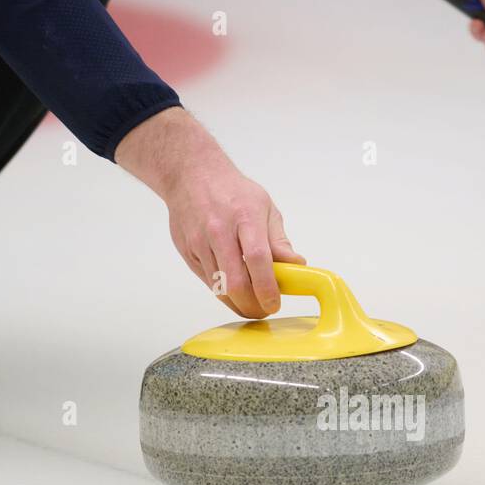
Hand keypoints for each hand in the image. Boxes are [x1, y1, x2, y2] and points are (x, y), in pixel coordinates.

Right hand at [115, 107, 304, 318]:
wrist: (190, 174)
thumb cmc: (232, 191)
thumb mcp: (264, 207)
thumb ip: (279, 240)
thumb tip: (296, 265)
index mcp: (245, 217)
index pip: (258, 259)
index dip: (267, 287)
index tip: (275, 302)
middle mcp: (219, 231)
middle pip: (235, 282)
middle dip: (253, 306)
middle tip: (265, 310)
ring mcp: (200, 243)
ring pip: (219, 288)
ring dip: (238, 304)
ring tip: (253, 304)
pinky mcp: (188, 252)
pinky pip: (208, 283)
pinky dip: (224, 293)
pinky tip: (235, 290)